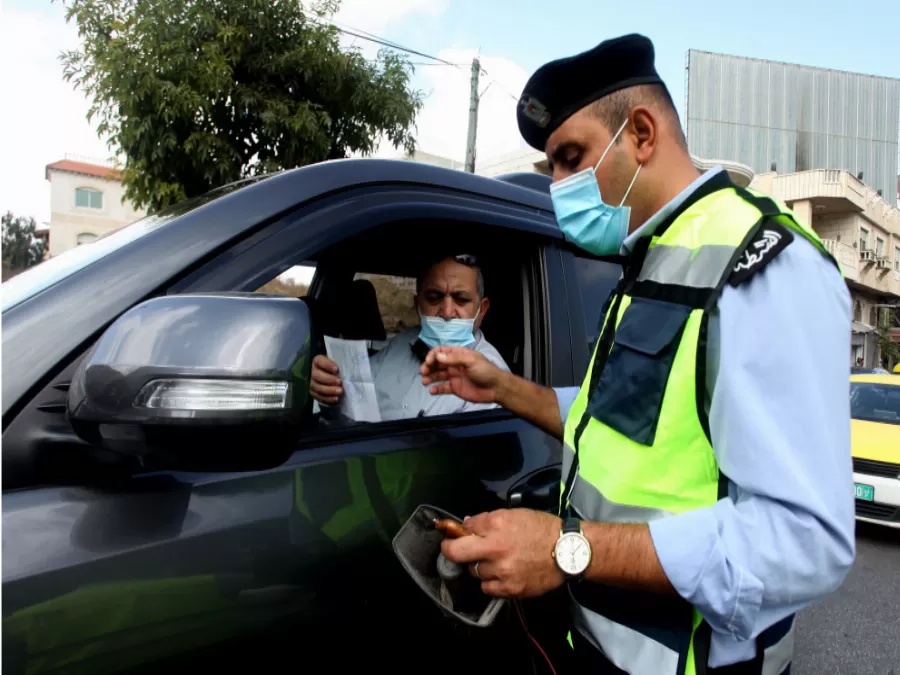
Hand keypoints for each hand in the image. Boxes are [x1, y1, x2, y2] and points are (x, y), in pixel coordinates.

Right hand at [310, 355, 342, 404]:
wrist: (330, 375)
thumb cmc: (336, 367)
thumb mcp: (337, 362)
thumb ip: (340, 363)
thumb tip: (349, 366)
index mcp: (317, 361)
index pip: (320, 361)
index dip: (327, 365)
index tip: (336, 369)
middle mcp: (312, 372)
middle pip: (317, 376)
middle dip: (329, 379)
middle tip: (340, 382)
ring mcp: (311, 383)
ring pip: (317, 387)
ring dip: (329, 390)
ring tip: (340, 391)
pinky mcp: (313, 393)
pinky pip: (319, 397)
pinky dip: (328, 399)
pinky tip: (336, 398)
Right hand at [420, 346, 505, 403]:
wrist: (496, 388)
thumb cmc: (485, 371)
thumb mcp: (471, 361)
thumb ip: (454, 358)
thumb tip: (437, 356)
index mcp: (459, 355)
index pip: (442, 352)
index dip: (433, 355)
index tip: (429, 362)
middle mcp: (454, 365)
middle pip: (437, 364)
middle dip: (429, 366)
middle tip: (423, 372)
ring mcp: (454, 376)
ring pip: (438, 375)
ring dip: (430, 377)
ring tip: (425, 381)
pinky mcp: (455, 388)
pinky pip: (442, 388)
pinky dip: (436, 389)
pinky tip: (431, 391)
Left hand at [441, 509, 563, 597]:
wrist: (568, 551)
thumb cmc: (543, 529)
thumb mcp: (515, 514)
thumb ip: (489, 520)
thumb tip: (468, 525)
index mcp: (497, 524)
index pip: (464, 528)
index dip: (457, 531)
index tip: (455, 534)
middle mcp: (496, 548)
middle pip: (456, 553)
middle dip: (451, 550)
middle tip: (453, 549)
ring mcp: (502, 570)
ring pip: (474, 571)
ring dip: (479, 566)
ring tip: (494, 561)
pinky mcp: (510, 588)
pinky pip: (486, 588)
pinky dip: (490, 582)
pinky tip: (501, 574)